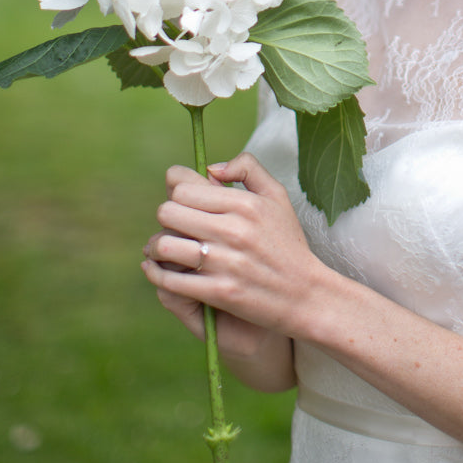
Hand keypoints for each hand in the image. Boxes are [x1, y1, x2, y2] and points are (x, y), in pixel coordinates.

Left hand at [141, 152, 322, 347]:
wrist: (305, 295)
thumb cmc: (288, 243)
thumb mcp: (277, 196)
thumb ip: (247, 168)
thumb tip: (211, 168)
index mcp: (245, 203)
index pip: (183, 188)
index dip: (177, 193)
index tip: (182, 202)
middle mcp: (233, 230)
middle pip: (168, 212)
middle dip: (166, 218)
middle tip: (173, 226)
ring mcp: (225, 263)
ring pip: (164, 245)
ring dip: (157, 247)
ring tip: (163, 249)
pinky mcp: (219, 292)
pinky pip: (170, 281)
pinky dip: (157, 275)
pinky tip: (160, 271)